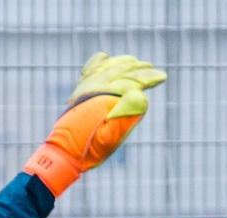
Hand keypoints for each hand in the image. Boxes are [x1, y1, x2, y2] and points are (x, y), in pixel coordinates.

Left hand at [24, 51, 165, 195]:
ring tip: (134, 62)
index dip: (149, 78)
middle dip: (139, 69)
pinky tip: (104, 56)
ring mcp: (86, 88)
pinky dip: (98, 62)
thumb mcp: (111, 137)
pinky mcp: (79, 92)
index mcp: (107, 97)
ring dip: (123, 63)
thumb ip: (125, 115)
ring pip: (108, 67)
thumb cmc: (90, 149)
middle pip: (122, 71)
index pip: (134, 81)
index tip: (162, 77)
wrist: (64, 152)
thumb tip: (139, 93)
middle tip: (151, 68)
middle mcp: (96, 87)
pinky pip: (89, 70)